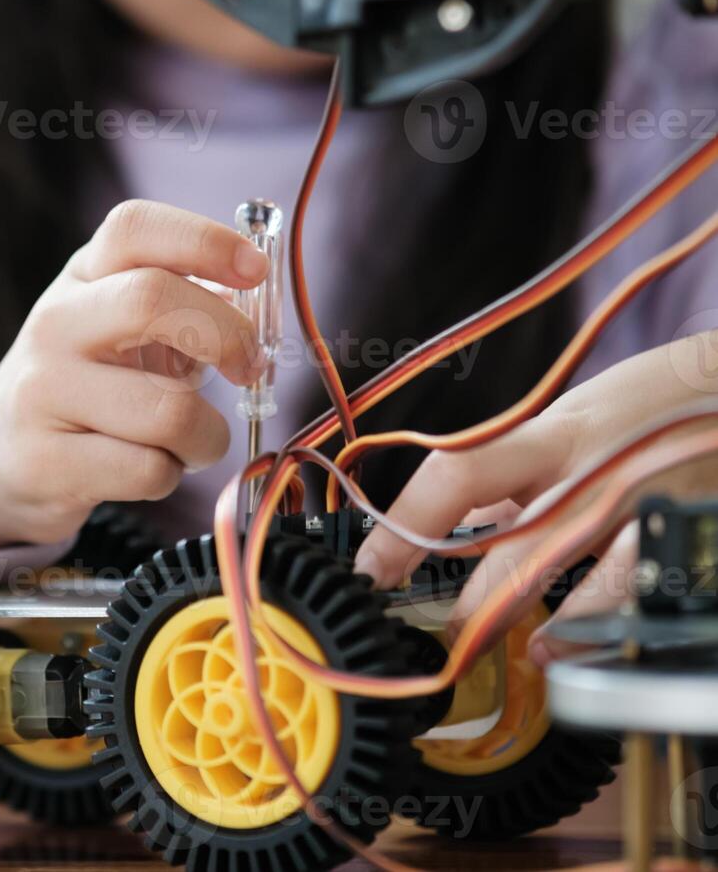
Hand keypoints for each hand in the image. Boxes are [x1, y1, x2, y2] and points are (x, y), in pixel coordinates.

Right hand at [0, 200, 268, 552]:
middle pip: (152, 300)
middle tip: (250, 369)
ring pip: (169, 409)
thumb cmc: (86, 384)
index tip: (255, 271)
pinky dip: (172, 475)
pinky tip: (151, 468)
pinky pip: (149, 471)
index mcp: (82, 277)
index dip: (205, 241)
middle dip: (229, 337)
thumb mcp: (118, 326)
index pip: (135, 228)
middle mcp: (55, 324)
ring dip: (208, 435)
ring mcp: (44, 392)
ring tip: (194, 440)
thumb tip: (259, 302)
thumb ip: (184, 304)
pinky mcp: (46, 463)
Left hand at [353, 332, 717, 660]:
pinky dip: (589, 627)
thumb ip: (521, 470)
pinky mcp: (679, 540)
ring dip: (514, 620)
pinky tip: (562, 647)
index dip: (405, 528)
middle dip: (460, 605)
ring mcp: (640, 514)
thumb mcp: (573, 421)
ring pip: (568, 581)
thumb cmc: (653, 403)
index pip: (456, 477)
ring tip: (482, 645)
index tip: (370, 569)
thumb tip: (466, 516)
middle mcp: (592, 476)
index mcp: (552, 438)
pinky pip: (629, 595)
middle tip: (427, 634)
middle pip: (508, 549)